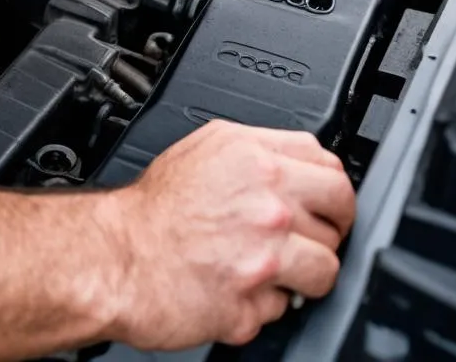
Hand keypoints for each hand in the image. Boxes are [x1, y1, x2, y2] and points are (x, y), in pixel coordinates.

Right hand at [101, 120, 354, 350]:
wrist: (115, 259)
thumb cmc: (151, 208)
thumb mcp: (204, 148)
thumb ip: (256, 150)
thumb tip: (294, 160)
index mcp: (255, 159)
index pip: (330, 165)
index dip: (330, 187)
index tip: (325, 200)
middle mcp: (267, 204)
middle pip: (341, 212)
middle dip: (333, 226)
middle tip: (313, 236)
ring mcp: (264, 256)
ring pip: (326, 267)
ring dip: (306, 271)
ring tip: (274, 268)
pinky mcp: (253, 304)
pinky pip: (287, 307)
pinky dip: (268, 303)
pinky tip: (242, 287)